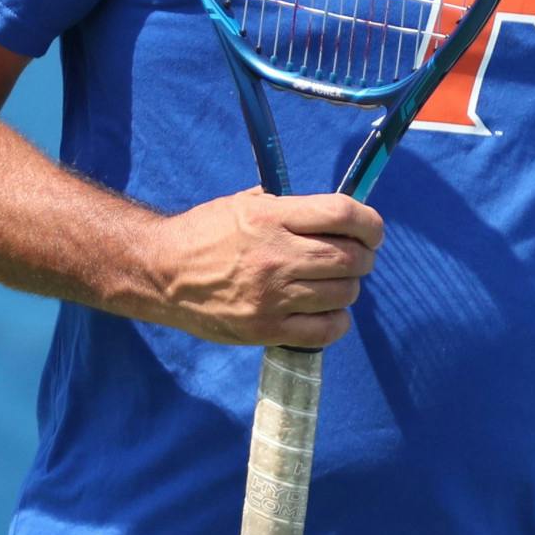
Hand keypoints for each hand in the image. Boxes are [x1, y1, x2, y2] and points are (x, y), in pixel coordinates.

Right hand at [145, 188, 382, 347]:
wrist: (162, 274)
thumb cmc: (206, 233)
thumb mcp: (245, 204)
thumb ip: (290, 207)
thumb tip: (337, 214)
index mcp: (271, 217)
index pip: (342, 214)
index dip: (370, 223)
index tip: (372, 231)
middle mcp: (276, 256)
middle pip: (349, 258)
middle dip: (364, 257)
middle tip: (357, 257)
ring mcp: (272, 296)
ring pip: (343, 293)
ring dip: (349, 287)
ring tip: (335, 283)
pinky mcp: (266, 329)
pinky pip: (325, 330)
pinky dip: (337, 320)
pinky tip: (326, 310)